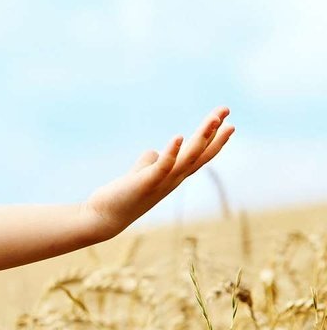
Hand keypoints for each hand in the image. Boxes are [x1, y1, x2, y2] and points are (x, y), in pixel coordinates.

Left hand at [86, 106, 233, 238]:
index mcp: (172, 177)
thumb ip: (148, 163)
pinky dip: (171, 153)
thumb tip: (154, 152)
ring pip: (188, 159)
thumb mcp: (139, 175)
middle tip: (226, 110)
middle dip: (215, 133)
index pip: (198, 157)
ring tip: (214, 118)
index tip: (226, 121)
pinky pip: (162, 167)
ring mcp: (161, 183)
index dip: (214, 140)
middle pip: (199, 155)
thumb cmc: (122, 197)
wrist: (103, 218)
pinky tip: (178, 137)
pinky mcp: (146, 184)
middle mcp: (172, 180)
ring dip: (202, 138)